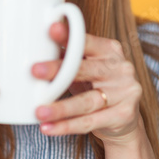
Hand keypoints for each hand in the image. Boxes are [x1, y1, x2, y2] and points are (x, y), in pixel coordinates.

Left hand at [33, 22, 142, 144]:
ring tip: (39, 111)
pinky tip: (48, 128)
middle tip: (34, 70)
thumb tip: (37, 47)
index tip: (51, 30)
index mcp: (110, 50)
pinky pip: (89, 122)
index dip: (69, 36)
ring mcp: (124, 92)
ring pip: (86, 101)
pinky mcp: (123, 115)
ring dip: (60, 108)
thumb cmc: (96, 85)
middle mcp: (120, 68)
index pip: (87, 41)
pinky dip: (66, 126)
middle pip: (84, 69)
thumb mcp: (85, 67)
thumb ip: (67, 57)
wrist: (123, 118)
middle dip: (58, 70)